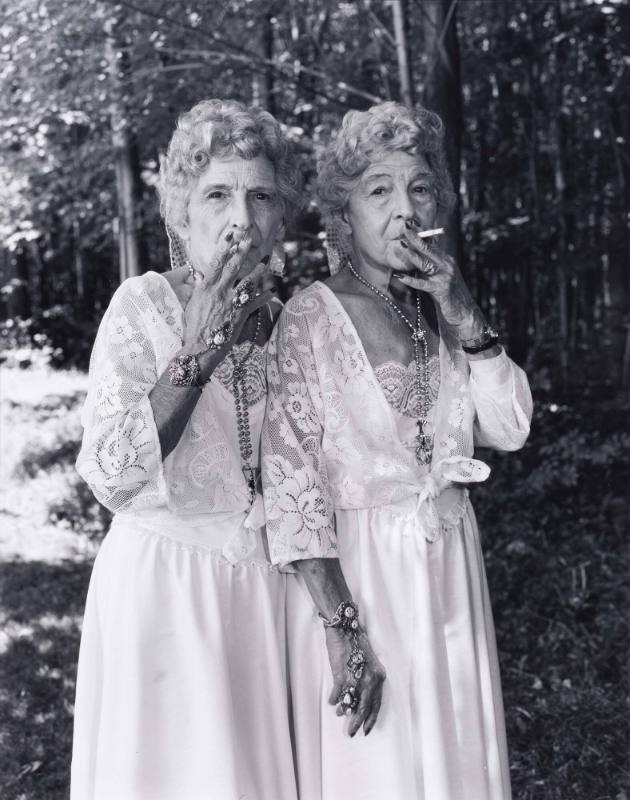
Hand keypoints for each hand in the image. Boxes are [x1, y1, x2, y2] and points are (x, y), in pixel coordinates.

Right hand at [182, 232, 270, 351]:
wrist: (199, 347)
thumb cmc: (193, 327)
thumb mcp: (193, 304)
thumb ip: (200, 289)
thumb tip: (202, 276)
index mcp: (205, 288)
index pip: (215, 262)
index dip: (224, 247)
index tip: (230, 234)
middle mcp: (218, 292)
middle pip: (232, 267)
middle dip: (242, 251)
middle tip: (249, 238)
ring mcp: (230, 303)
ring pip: (247, 282)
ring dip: (257, 272)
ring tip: (265, 263)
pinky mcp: (239, 315)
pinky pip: (255, 303)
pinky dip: (265, 297)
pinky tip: (272, 292)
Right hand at [325, 627, 385, 736]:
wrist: (345, 628)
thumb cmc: (356, 642)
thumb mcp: (368, 662)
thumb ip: (368, 679)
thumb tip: (360, 698)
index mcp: (379, 676)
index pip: (376, 703)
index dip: (371, 718)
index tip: (366, 730)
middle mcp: (369, 679)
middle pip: (364, 708)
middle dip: (357, 723)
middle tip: (351, 733)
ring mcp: (355, 678)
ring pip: (349, 703)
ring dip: (343, 710)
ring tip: (340, 713)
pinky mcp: (341, 675)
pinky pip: (337, 694)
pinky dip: (333, 699)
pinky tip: (332, 701)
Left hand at [393, 231, 485, 340]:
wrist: (465, 312)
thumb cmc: (449, 296)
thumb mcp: (439, 277)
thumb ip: (428, 267)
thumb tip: (413, 257)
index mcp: (446, 260)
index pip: (432, 243)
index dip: (421, 233)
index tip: (410, 223)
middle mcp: (447, 265)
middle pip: (429, 248)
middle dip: (415, 237)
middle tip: (404, 226)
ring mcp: (445, 277)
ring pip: (426, 263)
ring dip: (412, 254)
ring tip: (400, 245)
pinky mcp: (442, 290)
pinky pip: (423, 284)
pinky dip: (411, 280)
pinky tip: (400, 277)